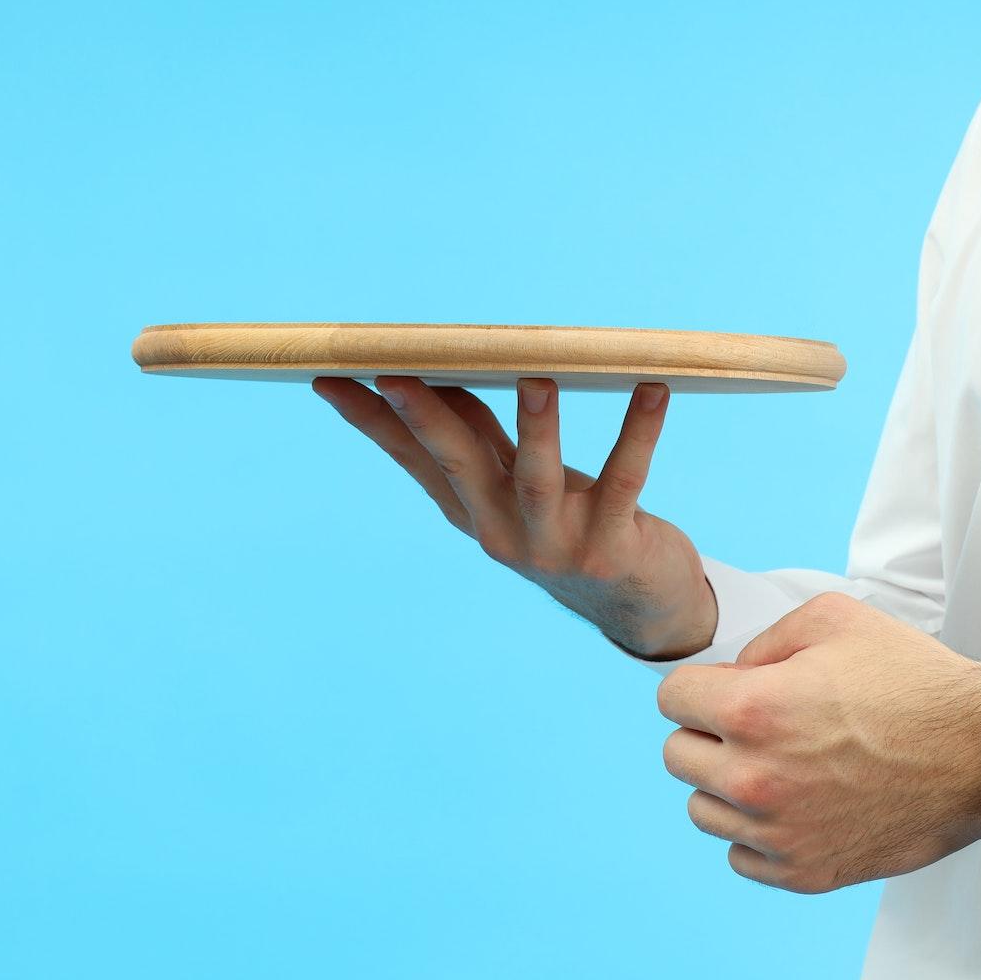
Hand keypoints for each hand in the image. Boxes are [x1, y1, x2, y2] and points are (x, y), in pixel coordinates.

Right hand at [311, 374, 717, 658]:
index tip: (328, 379)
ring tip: (538, 381)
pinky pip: (627, 479)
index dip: (370, 421)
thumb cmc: (573, 526)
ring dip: (539, 428)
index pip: (412, 458)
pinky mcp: (611, 545)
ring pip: (539, 479)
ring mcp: (556, 544)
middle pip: (457, 466)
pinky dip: (639, 434)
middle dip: (425, 419)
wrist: (638, 605)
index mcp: (473, 512)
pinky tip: (652, 392)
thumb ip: (484, 438)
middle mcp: (503, 531)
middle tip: (396, 376)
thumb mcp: (519, 484)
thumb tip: (446, 374)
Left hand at [654, 592, 980, 893]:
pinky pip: (740, 855)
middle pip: (678, 755)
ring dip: (727, 786)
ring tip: (780, 767)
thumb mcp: (835, 619)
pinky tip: (796, 806)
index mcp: (754, 709)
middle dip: (710, 733)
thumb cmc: (917, 685)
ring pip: (702, 810)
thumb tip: (732, 674)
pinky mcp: (803, 871)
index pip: (671, 699)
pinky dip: (757, 833)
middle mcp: (754, 777)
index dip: (703, 686)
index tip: (734, 690)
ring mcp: (777, 832)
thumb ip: (765, 640)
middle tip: (761, 727)